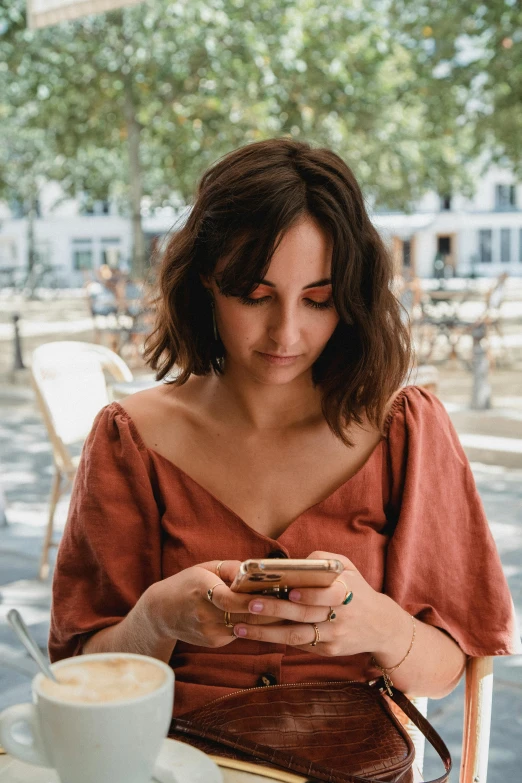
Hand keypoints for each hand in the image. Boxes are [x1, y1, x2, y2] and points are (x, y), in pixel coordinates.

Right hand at [145, 560, 282, 648]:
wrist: (160, 612)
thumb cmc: (187, 583)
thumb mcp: (205, 568)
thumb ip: (231, 569)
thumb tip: (257, 571)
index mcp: (201, 591)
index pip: (231, 600)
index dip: (255, 600)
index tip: (278, 594)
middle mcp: (205, 615)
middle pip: (246, 618)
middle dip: (272, 612)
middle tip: (296, 604)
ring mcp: (209, 633)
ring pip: (247, 628)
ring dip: (269, 621)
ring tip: (291, 611)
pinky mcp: (213, 643)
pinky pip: (239, 633)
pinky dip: (254, 626)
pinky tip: (270, 619)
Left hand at [231, 550, 401, 656]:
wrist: (380, 626)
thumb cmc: (357, 590)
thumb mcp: (348, 568)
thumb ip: (325, 560)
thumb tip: (298, 562)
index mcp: (346, 593)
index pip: (328, 595)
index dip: (309, 594)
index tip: (289, 591)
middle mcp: (340, 617)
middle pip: (304, 616)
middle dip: (275, 610)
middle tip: (249, 604)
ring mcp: (333, 637)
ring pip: (296, 636)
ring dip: (266, 633)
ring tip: (241, 627)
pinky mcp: (328, 650)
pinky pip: (299, 644)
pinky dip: (276, 639)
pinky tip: (255, 634)